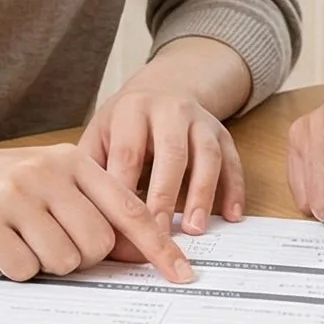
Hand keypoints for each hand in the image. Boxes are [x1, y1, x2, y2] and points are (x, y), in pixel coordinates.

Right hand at [0, 143, 194, 283]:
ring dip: (46, 264)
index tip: (182, 274)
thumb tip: (138, 252)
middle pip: (97, 244)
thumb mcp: (47, 181)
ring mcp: (16, 195)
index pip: (129, 208)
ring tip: (20, 240)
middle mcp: (47, 172)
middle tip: (51, 245)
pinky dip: (17, 268)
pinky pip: (25, 268)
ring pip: (63, 260)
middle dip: (81, 259)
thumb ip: (90, 207)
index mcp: (71, 160)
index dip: (158, 245)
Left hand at [83, 87, 245, 233]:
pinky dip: (234, 188)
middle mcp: (169, 110)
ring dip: (203, 193)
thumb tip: (89, 221)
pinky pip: (233, 160)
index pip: (128, 154)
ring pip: (207, 155)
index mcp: (132, 110)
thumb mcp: (100, 134)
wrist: (163, 88)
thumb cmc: (125, 124)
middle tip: (160, 234)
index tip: (123, 228)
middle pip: (171, 153)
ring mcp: (200, 120)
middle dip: (165, 196)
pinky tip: (232, 215)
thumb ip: (93, 171)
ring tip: (195, 229)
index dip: (126, 193)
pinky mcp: (222, 133)